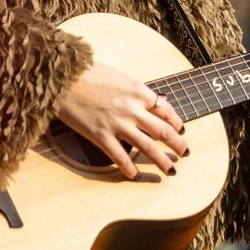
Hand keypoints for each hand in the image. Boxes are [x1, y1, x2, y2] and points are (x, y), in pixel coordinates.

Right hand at [56, 63, 187, 179]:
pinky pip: (120, 157)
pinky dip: (130, 169)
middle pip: (163, 131)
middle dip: (178, 144)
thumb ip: (135, 91)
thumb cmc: (88, 73)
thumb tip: (149, 101)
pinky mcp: (101, 135)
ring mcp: (118, 124)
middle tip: (185, 153)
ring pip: (148, 147)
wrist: (63, 77)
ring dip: (162, 161)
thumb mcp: (119, 76)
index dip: (177, 123)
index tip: (181, 130)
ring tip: (172, 170)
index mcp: (138, 91)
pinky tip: (135, 176)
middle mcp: (133, 109)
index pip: (166, 110)